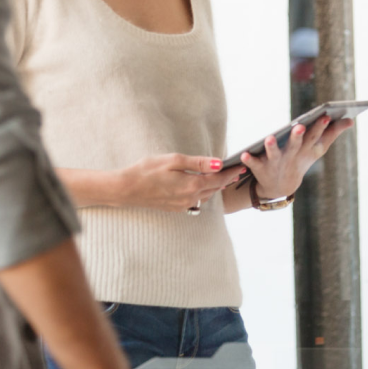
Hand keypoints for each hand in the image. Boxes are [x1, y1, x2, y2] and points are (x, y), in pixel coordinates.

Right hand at [118, 153, 245, 211]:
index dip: (231, 172)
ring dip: (216, 187)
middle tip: (237, 171)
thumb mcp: (173, 160)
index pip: (219, 178)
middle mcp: (190, 198)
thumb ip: (198, 163)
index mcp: (191, 185)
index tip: (241, 166)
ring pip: (206, 195)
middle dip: (227, 179)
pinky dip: (204, 192)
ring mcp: (183, 205)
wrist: (126, 189)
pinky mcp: (175, 208)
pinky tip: (204, 187)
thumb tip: (219, 163)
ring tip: (224, 178)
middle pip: (215, 188)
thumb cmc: (147, 170)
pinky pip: (196, 200)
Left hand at [241, 115, 352, 200]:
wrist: (280, 187)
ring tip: (269, 138)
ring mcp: (277, 164)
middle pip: (296, 146)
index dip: (321, 127)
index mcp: (306, 150)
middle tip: (300, 126)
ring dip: (272, 148)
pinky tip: (243, 154)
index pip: (315, 137)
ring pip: (274, 155)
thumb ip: (333, 132)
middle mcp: (292, 156)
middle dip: (298, 137)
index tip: (326, 115)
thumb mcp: (317, 148)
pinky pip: (253, 164)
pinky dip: (248, 160)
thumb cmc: (300, 160)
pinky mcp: (261, 169)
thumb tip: (351, 120)